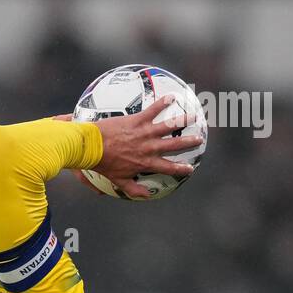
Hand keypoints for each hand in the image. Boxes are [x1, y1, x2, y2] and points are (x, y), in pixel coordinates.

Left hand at [55, 96, 201, 198]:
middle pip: (173, 145)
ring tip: (193, 116)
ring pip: (168, 126)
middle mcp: (149, 148)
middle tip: (199, 139)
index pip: (167, 167)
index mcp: (145, 163)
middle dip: (188, 142)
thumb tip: (146, 195)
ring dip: (182, 121)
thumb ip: (133, 188)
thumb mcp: (119, 180)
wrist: (93, 147)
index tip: (190, 169)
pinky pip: (153, 109)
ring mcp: (144, 133)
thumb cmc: (105, 164)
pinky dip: (162, 102)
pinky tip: (171, 96)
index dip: (180, 169)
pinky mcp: (138, 120)